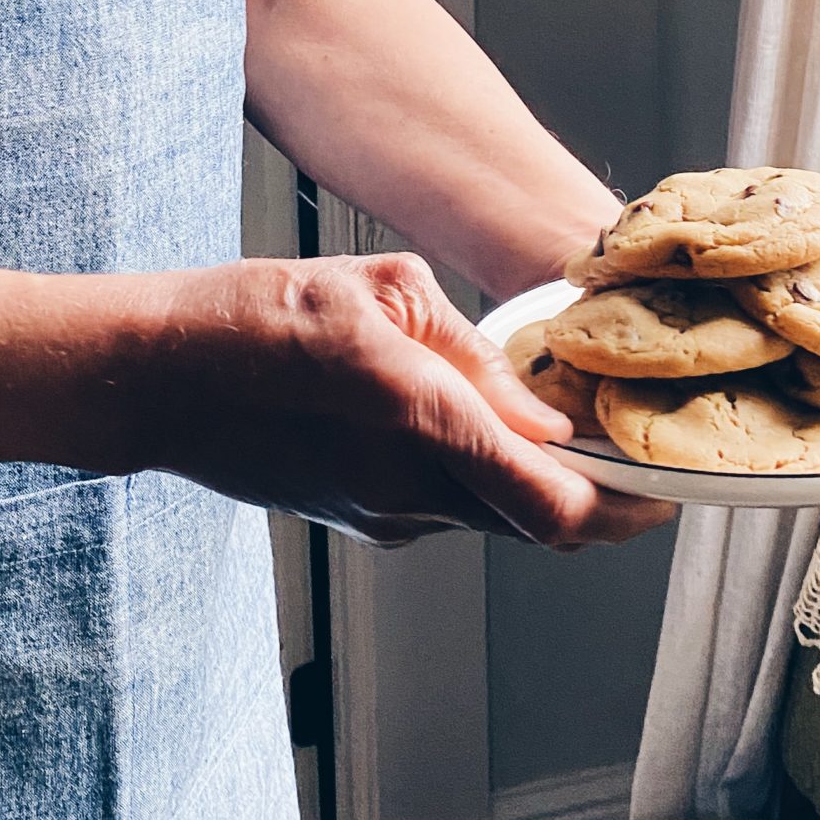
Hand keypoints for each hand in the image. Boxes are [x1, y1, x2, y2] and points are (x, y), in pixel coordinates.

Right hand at [114, 253, 676, 549]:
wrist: (151, 379)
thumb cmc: (249, 318)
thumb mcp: (375, 291)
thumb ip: (467, 351)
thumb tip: (534, 409)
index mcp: (422, 429)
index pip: (560, 507)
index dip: (629, 503)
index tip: (669, 481)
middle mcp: (408, 495)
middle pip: (542, 527)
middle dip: (604, 501)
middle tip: (641, 455)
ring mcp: (380, 517)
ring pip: (496, 520)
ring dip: (542, 490)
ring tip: (568, 431)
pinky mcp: (355, 517)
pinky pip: (447, 509)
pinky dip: (485, 482)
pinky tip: (483, 430)